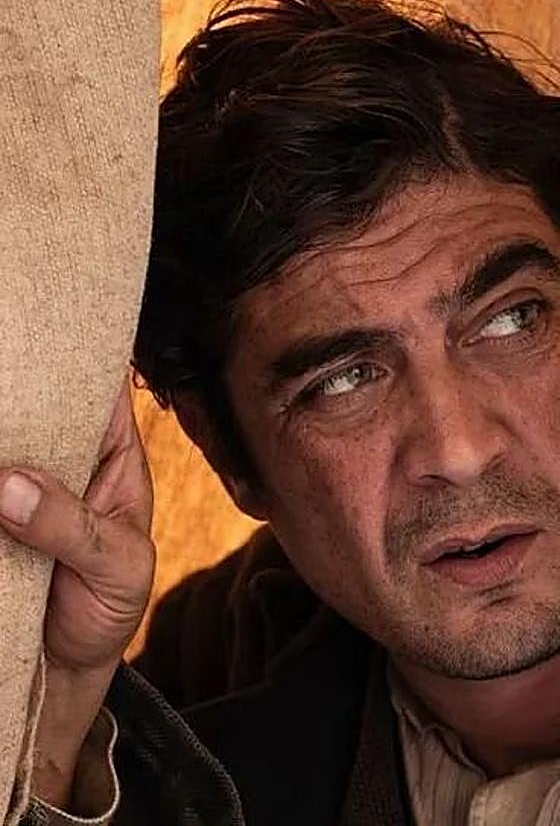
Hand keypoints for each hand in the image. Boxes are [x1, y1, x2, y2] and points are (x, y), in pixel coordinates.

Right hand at [0, 377, 154, 807]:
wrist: (62, 669)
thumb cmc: (108, 606)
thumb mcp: (115, 569)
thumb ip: (71, 527)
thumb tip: (6, 482)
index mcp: (112, 457)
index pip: (99, 388)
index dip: (76, 353)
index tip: (40, 326)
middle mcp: (60, 460)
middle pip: (32, 406)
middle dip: (9, 387)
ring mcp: (13, 485)